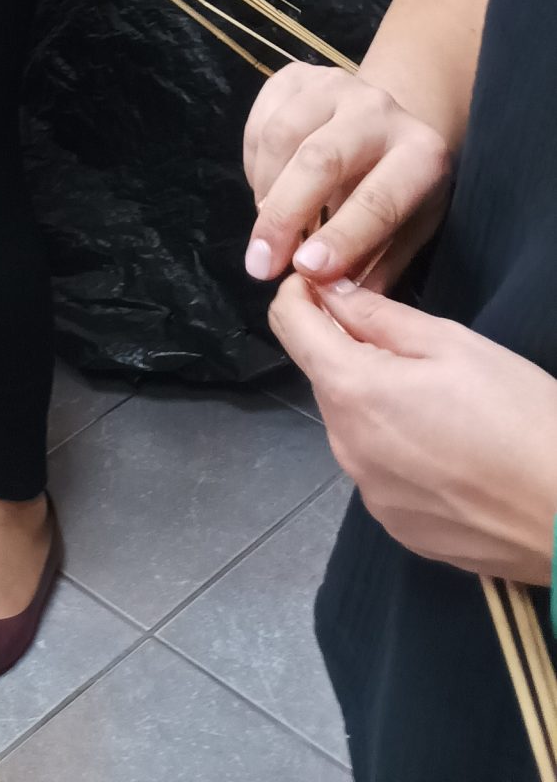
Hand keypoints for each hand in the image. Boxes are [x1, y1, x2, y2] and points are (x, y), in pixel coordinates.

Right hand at [244, 65, 453, 291]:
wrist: (391, 121)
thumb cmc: (403, 190)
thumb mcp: (409, 231)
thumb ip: (375, 267)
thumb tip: (336, 308)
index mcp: (422, 154)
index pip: (378, 199)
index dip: (341, 237)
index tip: (304, 272)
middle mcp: (380, 109)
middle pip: (320, 160)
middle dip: (285, 216)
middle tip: (260, 265)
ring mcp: (334, 83)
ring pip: (281, 137)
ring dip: (265, 194)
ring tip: (265, 231)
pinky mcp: (296, 75)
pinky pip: (259, 121)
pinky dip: (254, 166)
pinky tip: (266, 192)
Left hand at [271, 276, 556, 584]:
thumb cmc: (520, 417)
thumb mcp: (453, 344)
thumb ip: (377, 315)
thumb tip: (327, 289)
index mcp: (352, 391)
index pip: (289, 325)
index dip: (301, 293)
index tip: (328, 282)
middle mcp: (346, 446)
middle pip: (325, 377)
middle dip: (350, 351)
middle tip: (412, 345)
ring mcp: (370, 494)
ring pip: (353, 425)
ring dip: (377, 403)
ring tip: (443, 402)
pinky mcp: (399, 527)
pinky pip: (380, 471)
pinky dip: (398, 451)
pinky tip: (449, 450)